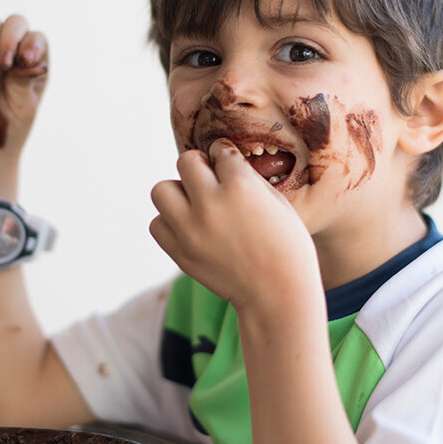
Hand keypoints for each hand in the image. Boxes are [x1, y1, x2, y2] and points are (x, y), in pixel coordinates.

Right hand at [0, 15, 48, 182]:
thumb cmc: (7, 127)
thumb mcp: (23, 106)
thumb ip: (25, 80)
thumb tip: (33, 60)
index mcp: (32, 62)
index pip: (36, 37)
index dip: (32, 43)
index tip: (25, 61)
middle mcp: (10, 51)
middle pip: (15, 22)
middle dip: (10, 38)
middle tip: (5, 66)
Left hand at [150, 139, 322, 313]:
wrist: (277, 293)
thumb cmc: (286, 246)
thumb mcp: (276, 202)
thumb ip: (246, 178)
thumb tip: (220, 162)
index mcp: (240, 185)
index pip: (219, 150)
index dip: (226, 157)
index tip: (231, 169)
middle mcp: (211, 203)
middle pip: (185, 161)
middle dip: (199, 167)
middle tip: (211, 183)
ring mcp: (191, 229)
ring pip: (161, 190)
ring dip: (177, 193)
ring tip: (195, 206)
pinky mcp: (180, 252)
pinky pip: (156, 224)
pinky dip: (169, 223)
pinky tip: (190, 228)